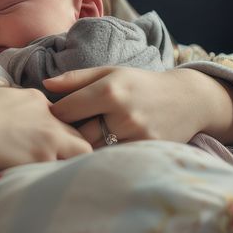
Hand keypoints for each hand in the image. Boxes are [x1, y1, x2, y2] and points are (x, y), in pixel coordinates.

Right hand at [0, 87, 92, 174]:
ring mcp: (50, 136)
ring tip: (60, 176)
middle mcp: (48, 115)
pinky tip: (48, 184)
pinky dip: (58, 176)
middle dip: (72, 148)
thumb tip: (18, 118)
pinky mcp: (45, 158)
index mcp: (35, 99)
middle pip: (77, 132)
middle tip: (61, 163)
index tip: (49, 146)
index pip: (62, 116)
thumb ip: (16, 108)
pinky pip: (64, 169)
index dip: (58, 133)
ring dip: (72, 162)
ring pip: (82, 151)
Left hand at [44, 66, 232, 147]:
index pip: (66, 110)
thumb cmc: (141, 84)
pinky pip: (114, 160)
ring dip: (84, 150)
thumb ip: (76, 78)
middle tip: (59, 137)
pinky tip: (100, 154)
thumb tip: (45, 85)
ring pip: (95, 151)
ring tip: (78, 146)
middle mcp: (122, 113)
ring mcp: (136, 135)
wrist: (187, 99)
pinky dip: (103, 158)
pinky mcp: (147, 151)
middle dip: (67, 136)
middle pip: (78, 135)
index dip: (55, 116)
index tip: (52, 118)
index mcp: (109, 90)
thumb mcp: (110, 72)